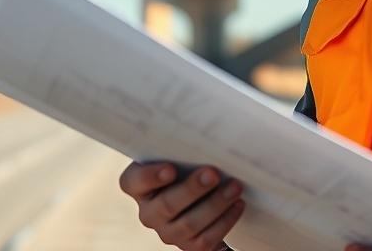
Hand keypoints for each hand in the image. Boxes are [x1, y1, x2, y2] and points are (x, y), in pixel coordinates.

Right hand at [119, 160, 244, 250]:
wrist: (202, 197)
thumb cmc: (189, 166)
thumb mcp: (181, 156)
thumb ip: (184, 148)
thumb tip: (211, 132)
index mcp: (140, 186)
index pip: (133, 182)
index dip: (150, 177)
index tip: (170, 169)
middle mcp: (149, 213)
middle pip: (166, 205)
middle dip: (192, 190)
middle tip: (212, 174)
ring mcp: (168, 232)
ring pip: (189, 224)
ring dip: (215, 204)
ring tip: (235, 187)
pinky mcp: (189, 246)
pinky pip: (206, 239)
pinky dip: (225, 221)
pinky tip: (238, 204)